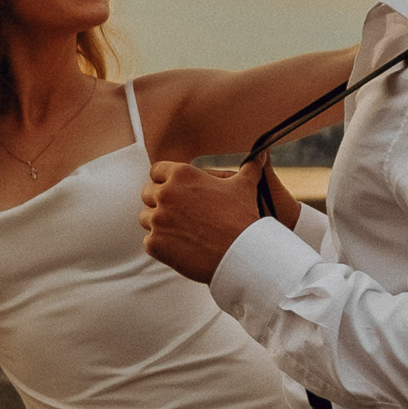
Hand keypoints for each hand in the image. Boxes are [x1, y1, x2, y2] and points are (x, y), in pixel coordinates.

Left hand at [141, 157, 262, 282]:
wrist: (242, 255)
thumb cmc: (243, 218)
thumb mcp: (245, 186)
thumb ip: (249, 167)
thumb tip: (262, 154)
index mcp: (182, 175)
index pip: (156, 170)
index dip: (165, 181)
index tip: (176, 192)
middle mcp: (165, 193)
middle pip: (148, 194)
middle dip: (160, 203)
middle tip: (179, 215)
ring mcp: (158, 219)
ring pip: (146, 218)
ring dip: (158, 224)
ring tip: (180, 232)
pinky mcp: (155, 243)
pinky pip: (148, 242)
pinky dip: (160, 246)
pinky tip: (179, 248)